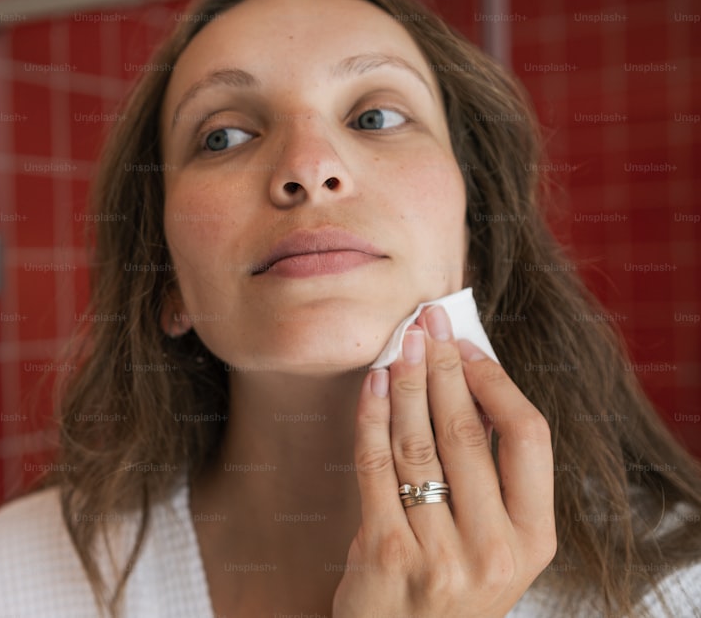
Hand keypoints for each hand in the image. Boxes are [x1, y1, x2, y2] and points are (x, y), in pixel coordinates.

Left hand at [332, 305, 555, 617]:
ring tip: (398, 344)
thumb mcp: (493, 541)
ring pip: (418, 444)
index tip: (468, 346)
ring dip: (404, 383)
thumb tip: (471, 377)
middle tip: (427, 323)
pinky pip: (374, 467)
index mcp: (534, 540)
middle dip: (443, 367)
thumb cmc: (450, 581)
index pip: (528, 437)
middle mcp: (493, 550)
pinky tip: (370, 385)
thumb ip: (492, 476)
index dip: (495, 382)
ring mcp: (438, 556)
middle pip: (467, 432)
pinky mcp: (384, 554)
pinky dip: (370, 417)